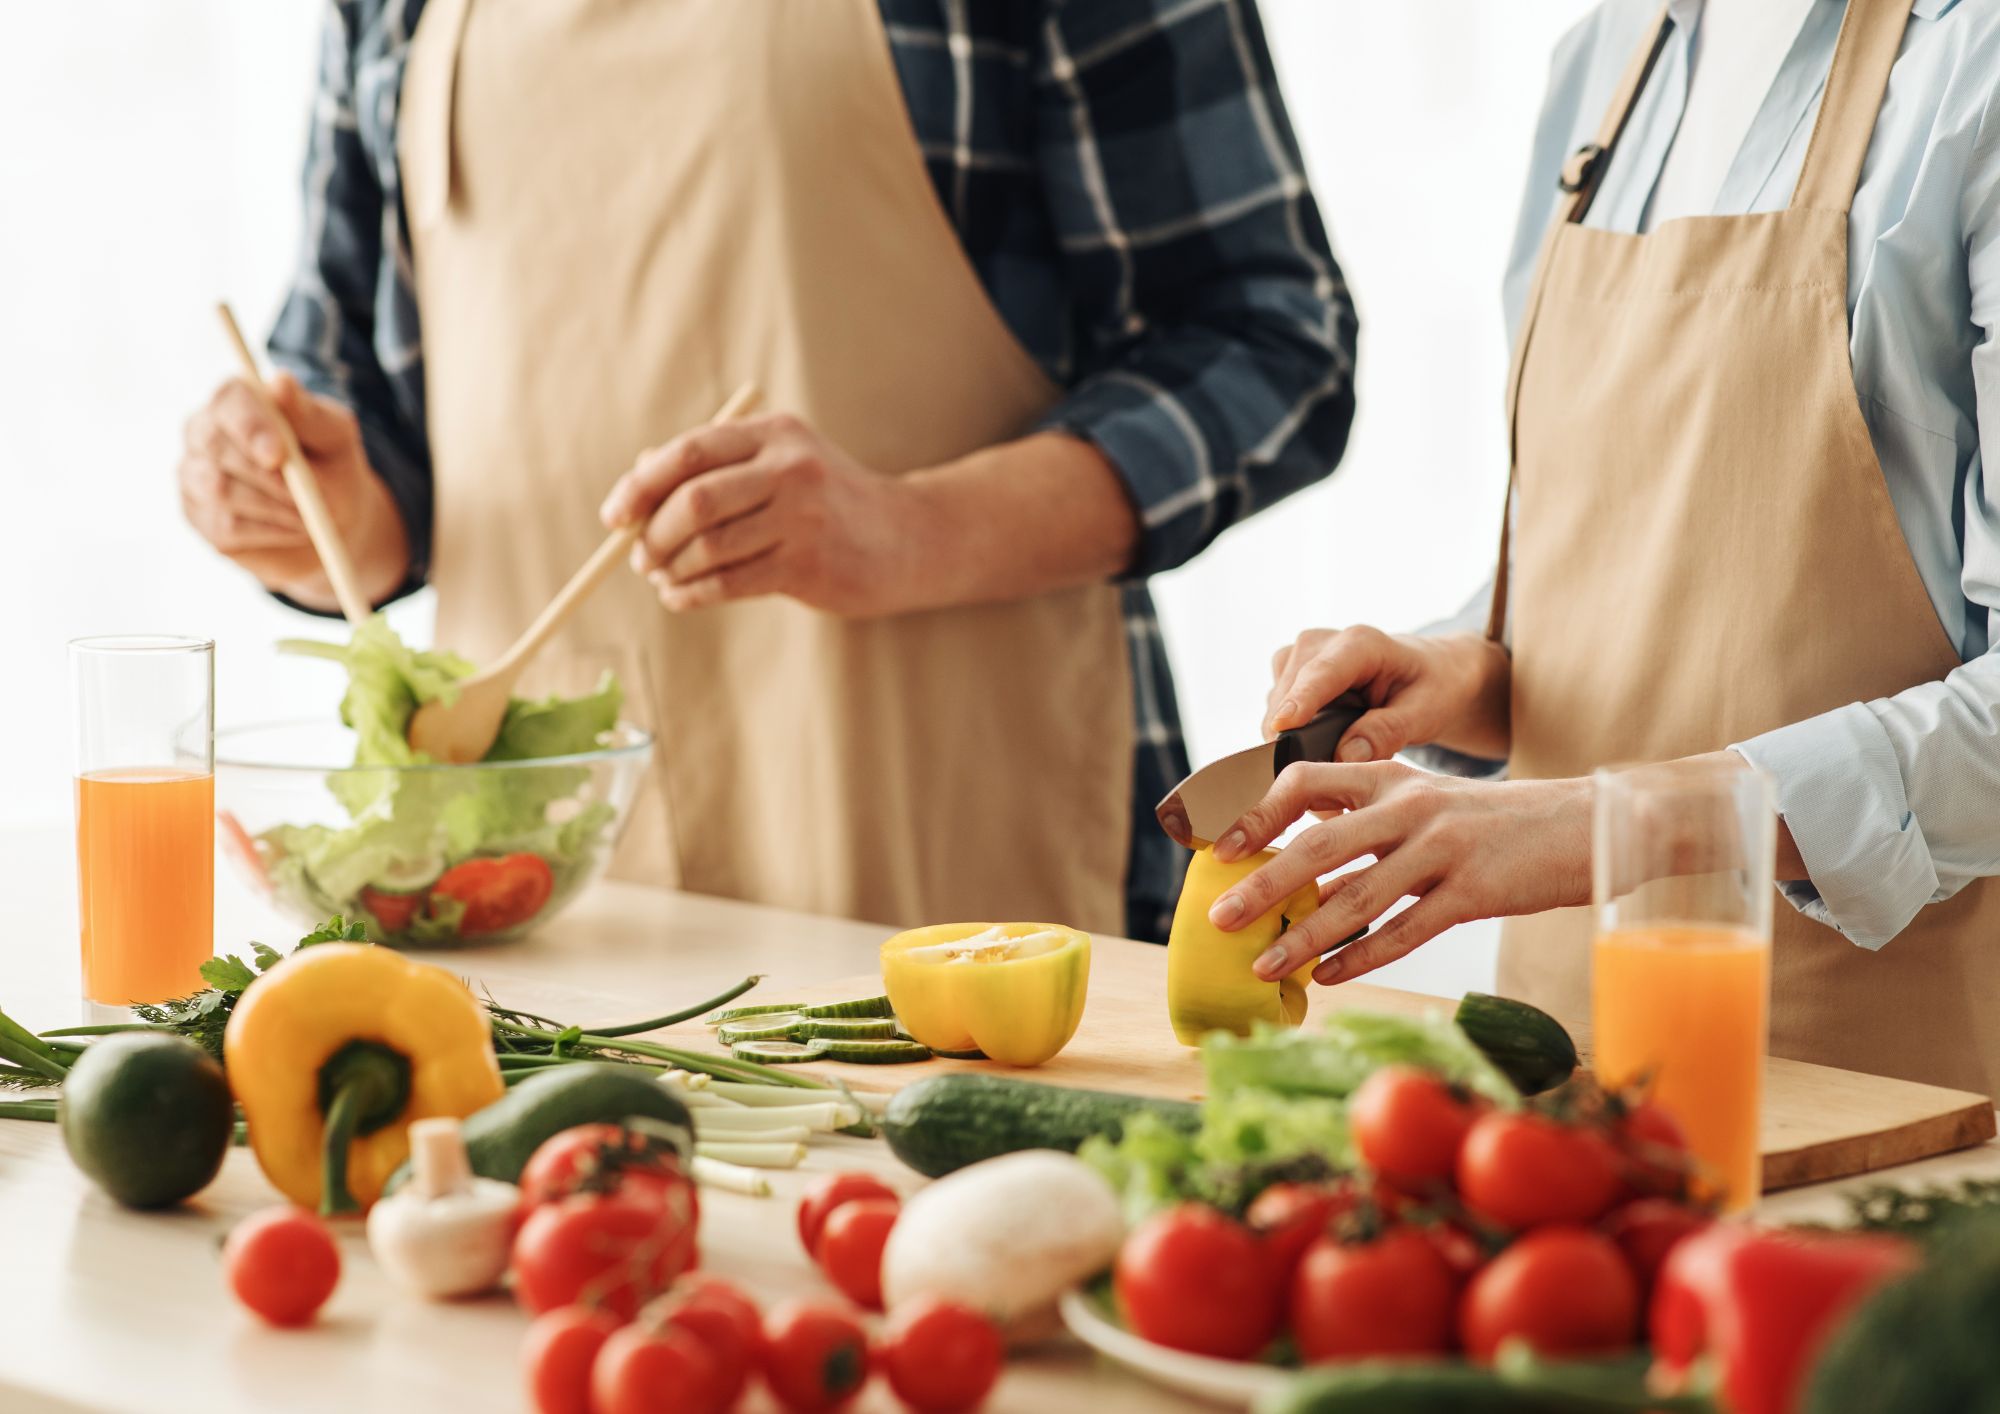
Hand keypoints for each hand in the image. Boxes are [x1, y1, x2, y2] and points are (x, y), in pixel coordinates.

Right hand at [178, 374, 407, 605]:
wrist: (335, 520)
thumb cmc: (333, 466)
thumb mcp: (335, 436)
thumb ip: (309, 412)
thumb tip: (280, 382)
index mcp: (236, 400)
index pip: (228, 399)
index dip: (251, 426)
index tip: (278, 455)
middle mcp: (203, 432)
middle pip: (217, 447)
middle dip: (268, 476)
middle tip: (307, 496)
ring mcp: (194, 475)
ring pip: (220, 490)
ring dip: (275, 506)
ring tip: (309, 513)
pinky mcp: (199, 517)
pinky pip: (226, 527)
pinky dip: (270, 531)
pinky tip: (292, 527)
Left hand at [601, 412, 924, 617]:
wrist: (908, 539)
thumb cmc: (830, 502)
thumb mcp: (782, 464)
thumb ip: (717, 464)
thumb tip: (638, 476)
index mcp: (775, 433)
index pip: (688, 452)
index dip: (640, 485)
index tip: (615, 515)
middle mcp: (790, 468)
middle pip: (693, 500)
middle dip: (653, 534)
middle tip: (640, 556)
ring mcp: (803, 517)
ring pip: (708, 546)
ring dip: (671, 569)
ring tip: (663, 579)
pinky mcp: (809, 565)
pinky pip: (729, 583)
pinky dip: (692, 594)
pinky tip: (681, 598)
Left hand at [1206, 761, 1591, 985]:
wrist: (1584, 825)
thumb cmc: (1494, 824)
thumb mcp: (1427, 806)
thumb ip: (1369, 829)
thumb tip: (1302, 871)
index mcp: (1390, 778)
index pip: (1306, 780)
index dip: (1258, 813)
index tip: (1223, 849)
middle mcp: (1410, 807)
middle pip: (1318, 846)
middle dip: (1262, 885)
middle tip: (1221, 918)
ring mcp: (1443, 849)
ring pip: (1357, 897)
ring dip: (1304, 937)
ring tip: (1264, 964)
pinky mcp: (1474, 891)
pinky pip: (1405, 930)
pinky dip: (1362, 957)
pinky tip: (1329, 977)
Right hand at [1264, 628, 1510, 761]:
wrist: (1429, 673)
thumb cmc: (1431, 688)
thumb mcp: (1425, 712)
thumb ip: (1387, 732)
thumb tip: (1344, 756)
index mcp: (1360, 644)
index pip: (1321, 673)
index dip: (1299, 701)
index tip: (1281, 728)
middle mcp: (1320, 643)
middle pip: (1288, 698)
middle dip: (1296, 746)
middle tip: (1326, 799)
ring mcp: (1298, 658)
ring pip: (1275, 710)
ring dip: (1292, 747)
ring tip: (1331, 774)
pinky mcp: (1286, 676)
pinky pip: (1274, 715)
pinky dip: (1290, 741)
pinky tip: (1322, 751)